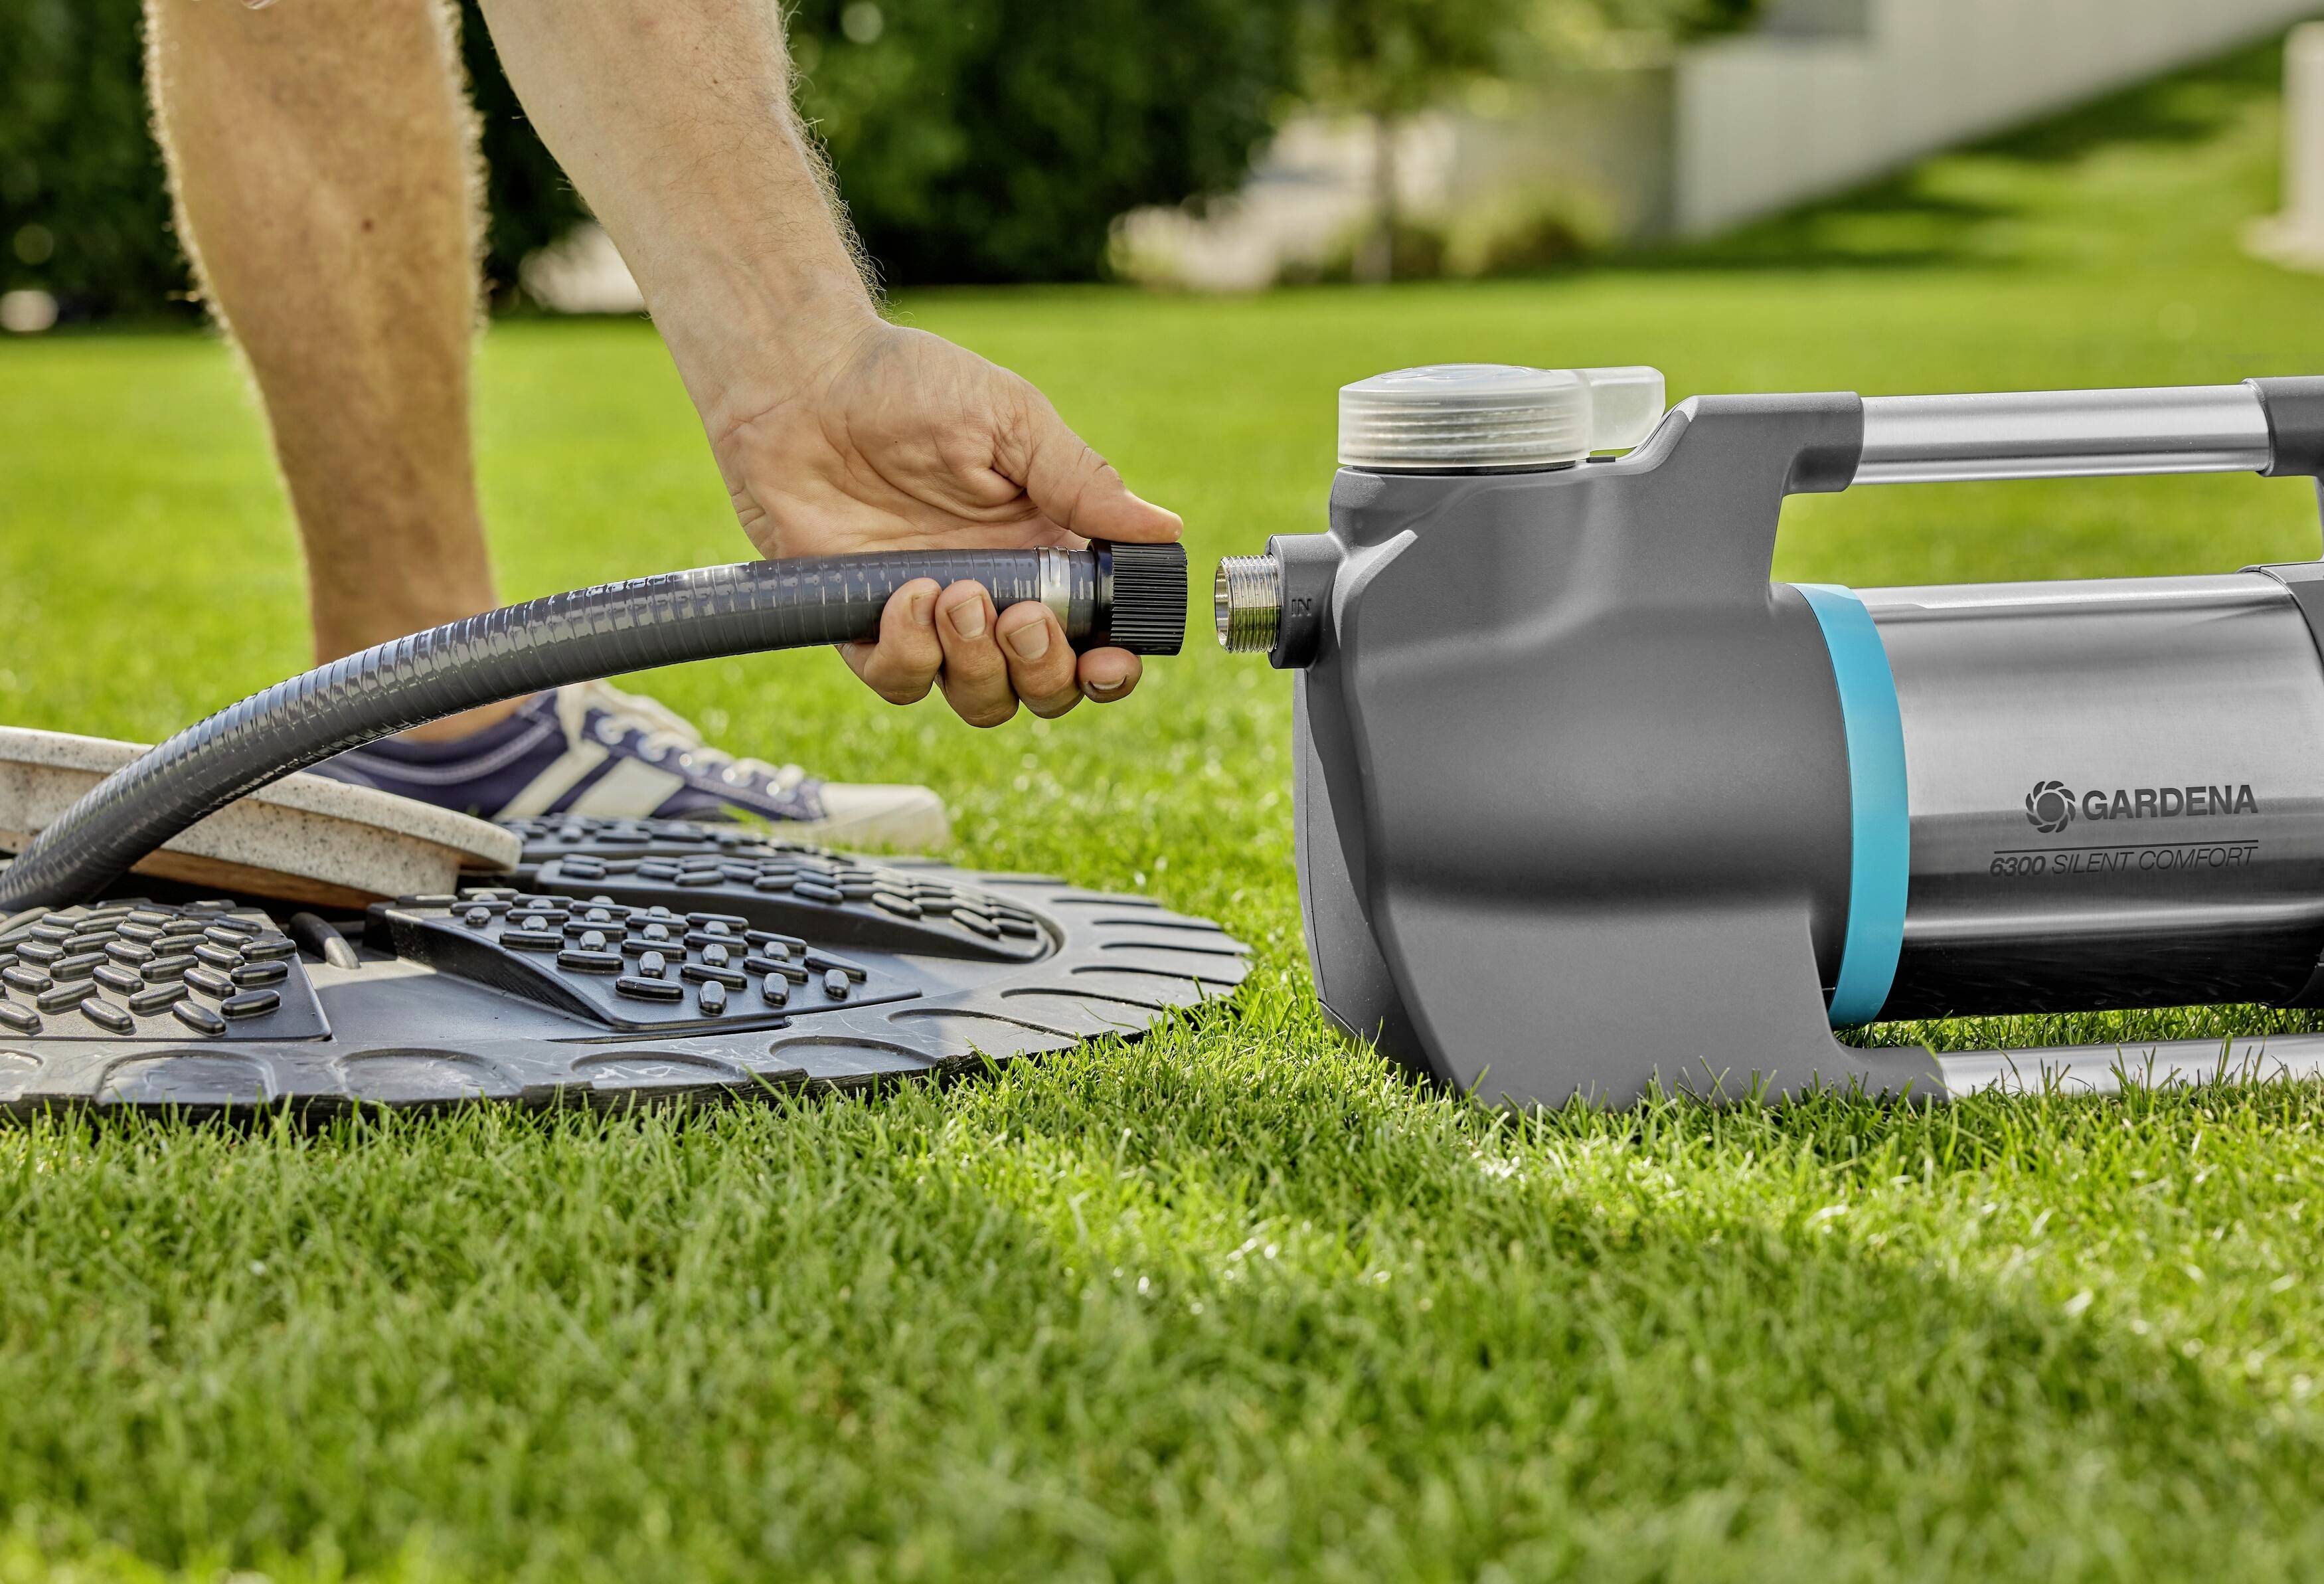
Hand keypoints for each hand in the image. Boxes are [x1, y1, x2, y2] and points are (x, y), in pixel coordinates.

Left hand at [708, 320, 1182, 726]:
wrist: (801, 380)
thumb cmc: (909, 383)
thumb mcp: (1010, 418)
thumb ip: (1083, 480)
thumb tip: (1165, 528)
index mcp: (1046, 548)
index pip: (1097, 636)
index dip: (1110, 666)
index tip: (1110, 660)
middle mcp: (997, 592)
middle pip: (1045, 688)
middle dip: (1045, 670)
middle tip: (1021, 615)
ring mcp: (932, 616)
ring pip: (981, 699)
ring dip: (980, 667)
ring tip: (957, 596)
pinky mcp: (865, 624)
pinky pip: (901, 680)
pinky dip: (911, 654)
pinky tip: (906, 596)